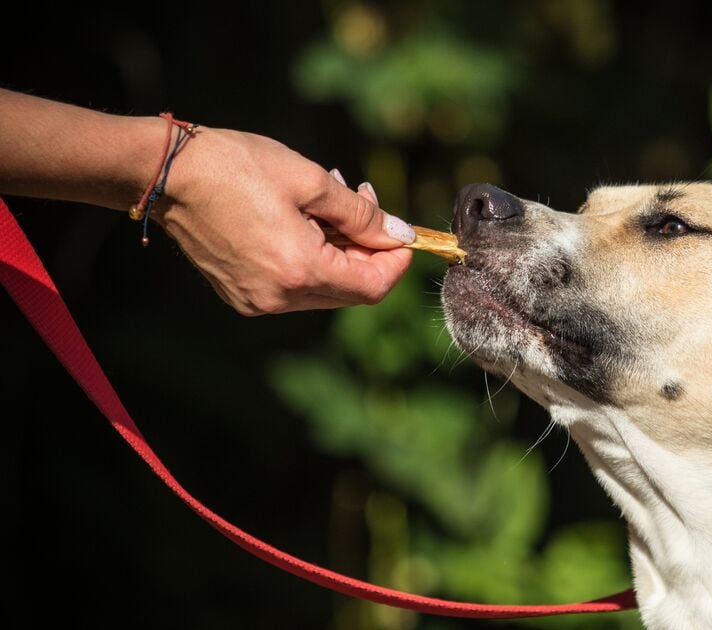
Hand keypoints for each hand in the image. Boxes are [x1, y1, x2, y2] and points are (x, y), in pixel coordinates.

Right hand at [158, 127, 414, 314]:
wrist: (166, 174)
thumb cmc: (236, 167)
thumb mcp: (311, 181)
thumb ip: (361, 215)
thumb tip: (399, 234)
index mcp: (299, 270)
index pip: (373, 286)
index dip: (397, 262)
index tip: (404, 234)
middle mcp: (279, 297)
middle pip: (351, 291)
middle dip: (370, 251)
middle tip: (365, 203)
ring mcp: (257, 300)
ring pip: (324, 289)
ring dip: (341, 252)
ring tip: (333, 204)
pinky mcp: (242, 294)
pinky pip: (294, 286)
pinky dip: (312, 258)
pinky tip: (304, 221)